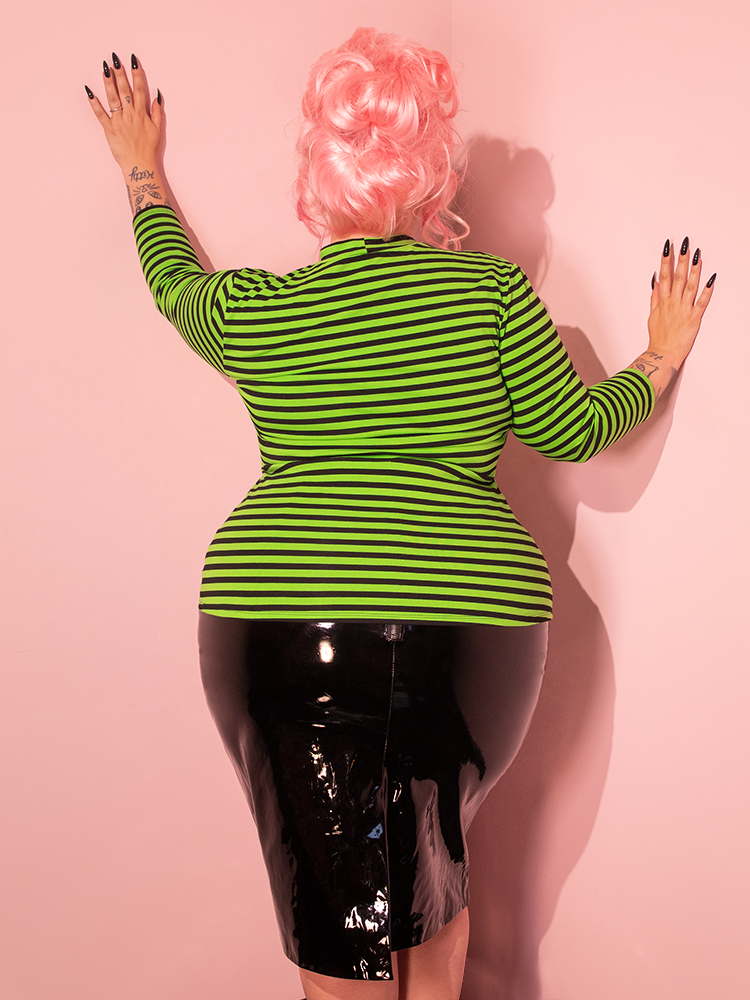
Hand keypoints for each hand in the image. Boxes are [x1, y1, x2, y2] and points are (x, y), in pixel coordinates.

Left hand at [86, 53, 167, 215]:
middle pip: (125, 90)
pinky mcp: (109, 129)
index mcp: (142, 114)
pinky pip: (100, 114)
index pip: (139, 90)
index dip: (136, 74)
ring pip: (113, 98)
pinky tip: (89, 91)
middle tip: (115, 59)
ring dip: (108, 82)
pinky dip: (94, 103)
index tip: (133, 61)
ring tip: (105, 69)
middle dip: (120, 73)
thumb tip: (156, 96)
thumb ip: (158, 112)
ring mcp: (118, 121)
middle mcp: (130, 115)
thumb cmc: (149, 149)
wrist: (140, 166)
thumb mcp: (158, 130)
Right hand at [647, 237, 714, 367]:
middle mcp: (673, 303)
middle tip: (684, 244)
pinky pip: (701, 303)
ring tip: (697, 255)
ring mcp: (683, 310)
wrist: (663, 353)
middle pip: (677, 277)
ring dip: (694, 270)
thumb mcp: (652, 314)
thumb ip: (655, 296)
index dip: (666, 260)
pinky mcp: (694, 318)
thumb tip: (655, 280)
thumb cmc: (658, 336)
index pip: (664, 275)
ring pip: (689, 286)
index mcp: (663, 301)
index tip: (668, 247)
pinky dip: (707, 291)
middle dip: (681, 259)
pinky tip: (711, 280)